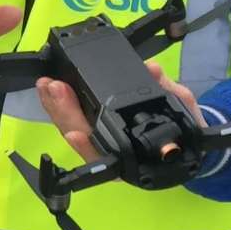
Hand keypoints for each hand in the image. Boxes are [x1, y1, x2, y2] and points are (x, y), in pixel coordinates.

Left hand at [36, 62, 202, 162]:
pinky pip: (73, 121)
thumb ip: (168, 92)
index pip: (105, 156)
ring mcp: (100, 143)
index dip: (87, 147)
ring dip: (56, 108)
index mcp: (133, 158)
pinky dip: (60, 106)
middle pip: (82, 138)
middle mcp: (111, 155)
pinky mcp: (93, 129)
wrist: (182, 140)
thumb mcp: (183, 110)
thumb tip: (153, 71)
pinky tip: (50, 91)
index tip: (75, 134)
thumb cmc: (184, 131)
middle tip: (54, 90)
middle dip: (64, 114)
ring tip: (46, 86)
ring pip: (72, 130)